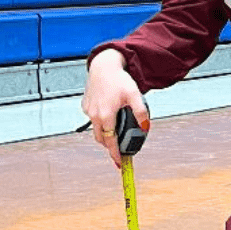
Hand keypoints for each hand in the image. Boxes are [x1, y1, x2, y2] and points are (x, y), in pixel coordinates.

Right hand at [81, 50, 149, 167]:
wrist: (103, 66)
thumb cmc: (118, 79)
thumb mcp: (135, 95)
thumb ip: (141, 112)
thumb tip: (145, 126)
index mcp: (106, 116)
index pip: (110, 141)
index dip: (115, 154)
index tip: (120, 163)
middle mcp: (95, 115)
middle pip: (101, 138)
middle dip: (110, 145)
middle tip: (119, 148)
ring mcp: (88, 111)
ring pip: (95, 130)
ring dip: (104, 134)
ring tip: (115, 132)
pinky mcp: (85, 106)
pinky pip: (92, 119)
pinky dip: (99, 121)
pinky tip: (108, 114)